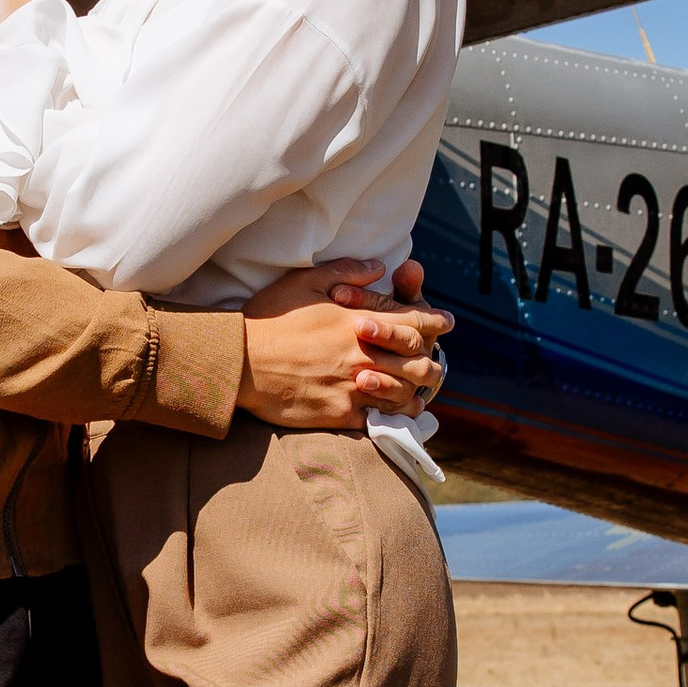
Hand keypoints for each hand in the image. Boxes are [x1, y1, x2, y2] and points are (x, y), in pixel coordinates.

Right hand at [239, 262, 452, 430]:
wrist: (240, 362)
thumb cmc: (270, 319)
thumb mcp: (305, 281)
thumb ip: (346, 273)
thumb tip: (380, 266)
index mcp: (359, 323)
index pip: (412, 322)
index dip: (435, 321)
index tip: (447, 322)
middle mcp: (362, 356)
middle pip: (415, 363)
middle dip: (430, 363)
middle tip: (436, 366)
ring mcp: (352, 387)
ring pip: (401, 395)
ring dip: (414, 395)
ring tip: (420, 398)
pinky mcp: (337, 413)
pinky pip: (374, 420)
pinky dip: (386, 419)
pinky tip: (390, 419)